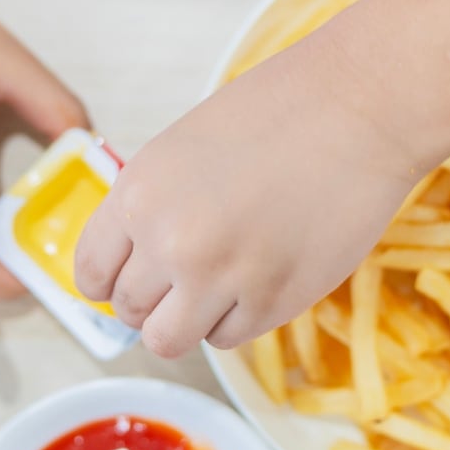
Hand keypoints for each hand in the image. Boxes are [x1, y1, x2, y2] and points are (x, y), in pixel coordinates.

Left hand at [74, 28, 426, 358]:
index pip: (91, 273)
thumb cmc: (279, 113)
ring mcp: (222, 277)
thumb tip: (138, 262)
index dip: (111, 282)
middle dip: (154, 301)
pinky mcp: (273, 301)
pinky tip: (262, 277)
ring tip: (220, 289)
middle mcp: (171, 242)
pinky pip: (229, 338)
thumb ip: (154, 205)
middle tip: (188, 279)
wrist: (359, 110)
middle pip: (130, 312)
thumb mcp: (185, 148)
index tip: (133, 280)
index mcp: (139, 194)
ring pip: (171, 340)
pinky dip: (239, 318)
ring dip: (190, 321)